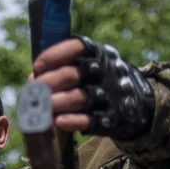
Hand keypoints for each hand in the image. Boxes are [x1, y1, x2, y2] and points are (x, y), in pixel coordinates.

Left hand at [31, 36, 155, 138]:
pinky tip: (59, 121)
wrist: (136, 104)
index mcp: (98, 53)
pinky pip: (92, 120)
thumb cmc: (98, 81)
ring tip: (43, 108)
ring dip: (59, 102)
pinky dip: (74, 121)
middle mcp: (107, 70)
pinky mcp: (113, 118)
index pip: (77, 47)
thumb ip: (62, 67)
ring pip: (82, 97)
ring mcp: (111, 94)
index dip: (54, 55)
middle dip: (50, 83)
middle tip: (35, 92)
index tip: (38, 66)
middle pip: (74, 73)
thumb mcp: (88, 64)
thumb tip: (33, 79)